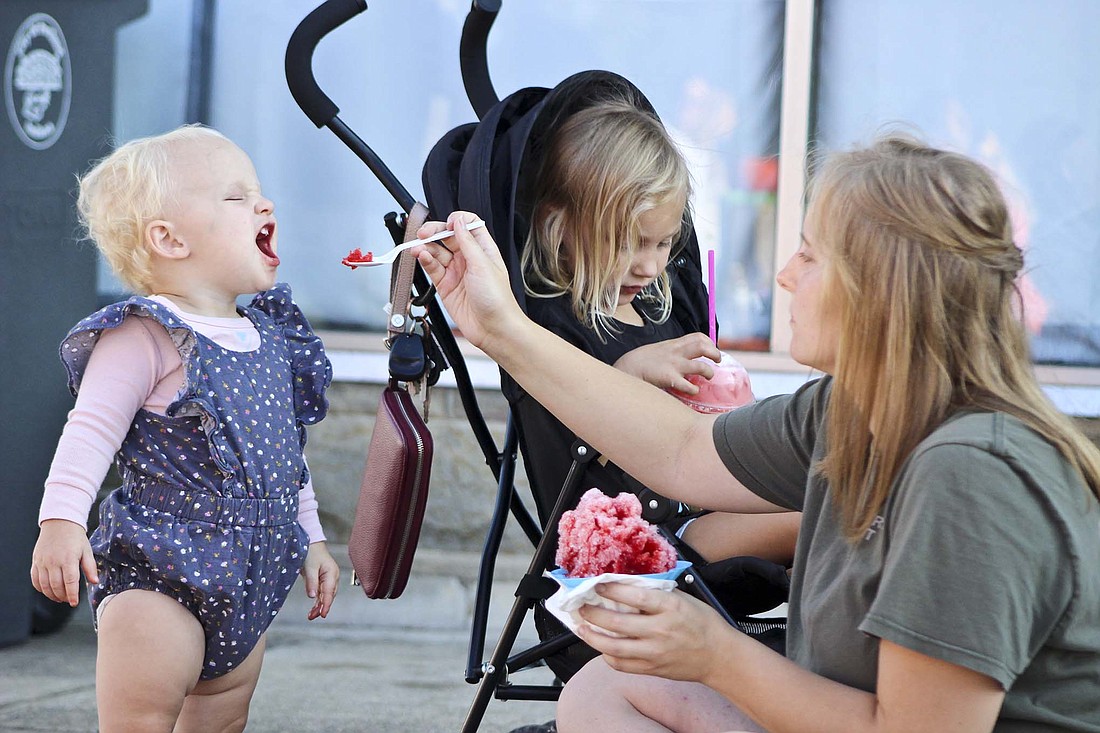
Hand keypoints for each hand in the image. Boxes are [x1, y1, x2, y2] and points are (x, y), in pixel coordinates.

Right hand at [31, 519, 97, 606]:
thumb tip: (95, 581)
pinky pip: (35, 579)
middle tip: (68, 600)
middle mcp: (54, 561)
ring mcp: (43, 562)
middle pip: (56, 586)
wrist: (60, 523)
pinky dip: (40, 588)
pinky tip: (47, 590)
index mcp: (69, 559)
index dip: (72, 595)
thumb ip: (90, 567)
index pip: (70, 582)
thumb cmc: (75, 537)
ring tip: (59, 597)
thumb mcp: (87, 550)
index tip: (74, 603)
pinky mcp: (35, 561)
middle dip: (63, 596)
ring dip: (52, 595)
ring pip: (44, 585)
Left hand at [301, 541, 338, 619]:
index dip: (325, 604)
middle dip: (322, 607)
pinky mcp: (323, 579)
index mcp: (332, 573)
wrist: (310, 542)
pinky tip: (313, 608)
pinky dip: (318, 600)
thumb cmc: (311, 552)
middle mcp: (332, 577)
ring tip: (311, 615)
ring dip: (319, 606)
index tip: (322, 614)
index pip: (329, 592)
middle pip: (329, 596)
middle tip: (312, 616)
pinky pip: (322, 592)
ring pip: (325, 595)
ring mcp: (329, 579)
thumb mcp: (309, 567)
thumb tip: (312, 596)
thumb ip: (312, 582)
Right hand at [413, 212, 524, 350]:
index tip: (447, 223)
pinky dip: (425, 260)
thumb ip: (468, 242)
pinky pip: (432, 268)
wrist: (493, 328)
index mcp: (483, 249)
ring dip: (426, 247)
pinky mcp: (446, 286)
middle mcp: (469, 259)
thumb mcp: (483, 264)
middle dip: (434, 232)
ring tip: (418, 247)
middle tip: (423, 233)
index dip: (456, 221)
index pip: (468, 225)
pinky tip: (422, 257)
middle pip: (448, 237)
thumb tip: (458, 222)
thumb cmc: (497, 300)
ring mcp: (456, 272)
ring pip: (437, 252)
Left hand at [574, 582, 735, 683]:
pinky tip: (601, 647)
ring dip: (592, 636)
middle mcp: (660, 631)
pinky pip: (621, 665)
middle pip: (617, 622)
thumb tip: (628, 584)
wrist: (719, 657)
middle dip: (593, 613)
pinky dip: (607, 655)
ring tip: (582, 627)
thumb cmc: (703, 624)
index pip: (634, 596)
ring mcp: (654, 653)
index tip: (597, 584)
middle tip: (582, 606)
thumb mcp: (684, 599)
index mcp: (669, 607)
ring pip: (614, 647)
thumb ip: (657, 593)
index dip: (612, 589)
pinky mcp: (651, 669)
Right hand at [613, 333, 722, 393]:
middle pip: (703, 347)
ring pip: (702, 367)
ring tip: (709, 376)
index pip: (698, 337)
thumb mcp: (658, 350)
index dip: (710, 342)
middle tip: (717, 360)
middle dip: (715, 353)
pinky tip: (693, 391)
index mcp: (673, 344)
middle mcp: (676, 353)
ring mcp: (674, 366)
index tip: (711, 349)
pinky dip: (694, 389)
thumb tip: (684, 357)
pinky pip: (689, 386)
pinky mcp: (670, 379)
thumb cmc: (641, 361)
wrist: (626, 368)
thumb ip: (672, 352)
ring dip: (709, 372)